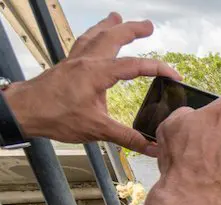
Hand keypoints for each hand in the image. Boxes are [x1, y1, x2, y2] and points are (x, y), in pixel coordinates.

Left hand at [4, 12, 180, 155]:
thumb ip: (127, 138)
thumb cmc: (55, 117)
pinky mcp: (66, 65)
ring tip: (118, 18)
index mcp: (97, 73)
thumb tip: (152, 147)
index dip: (158, 68)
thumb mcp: (96, 129)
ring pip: (95, 35)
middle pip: (113, 37)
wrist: (24, 111)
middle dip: (133, 30)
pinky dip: (92, 35)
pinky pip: (82, 42)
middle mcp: (86, 61)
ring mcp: (74, 60)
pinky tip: (93, 37)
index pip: (135, 66)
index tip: (174, 74)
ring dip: (109, 26)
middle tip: (148, 26)